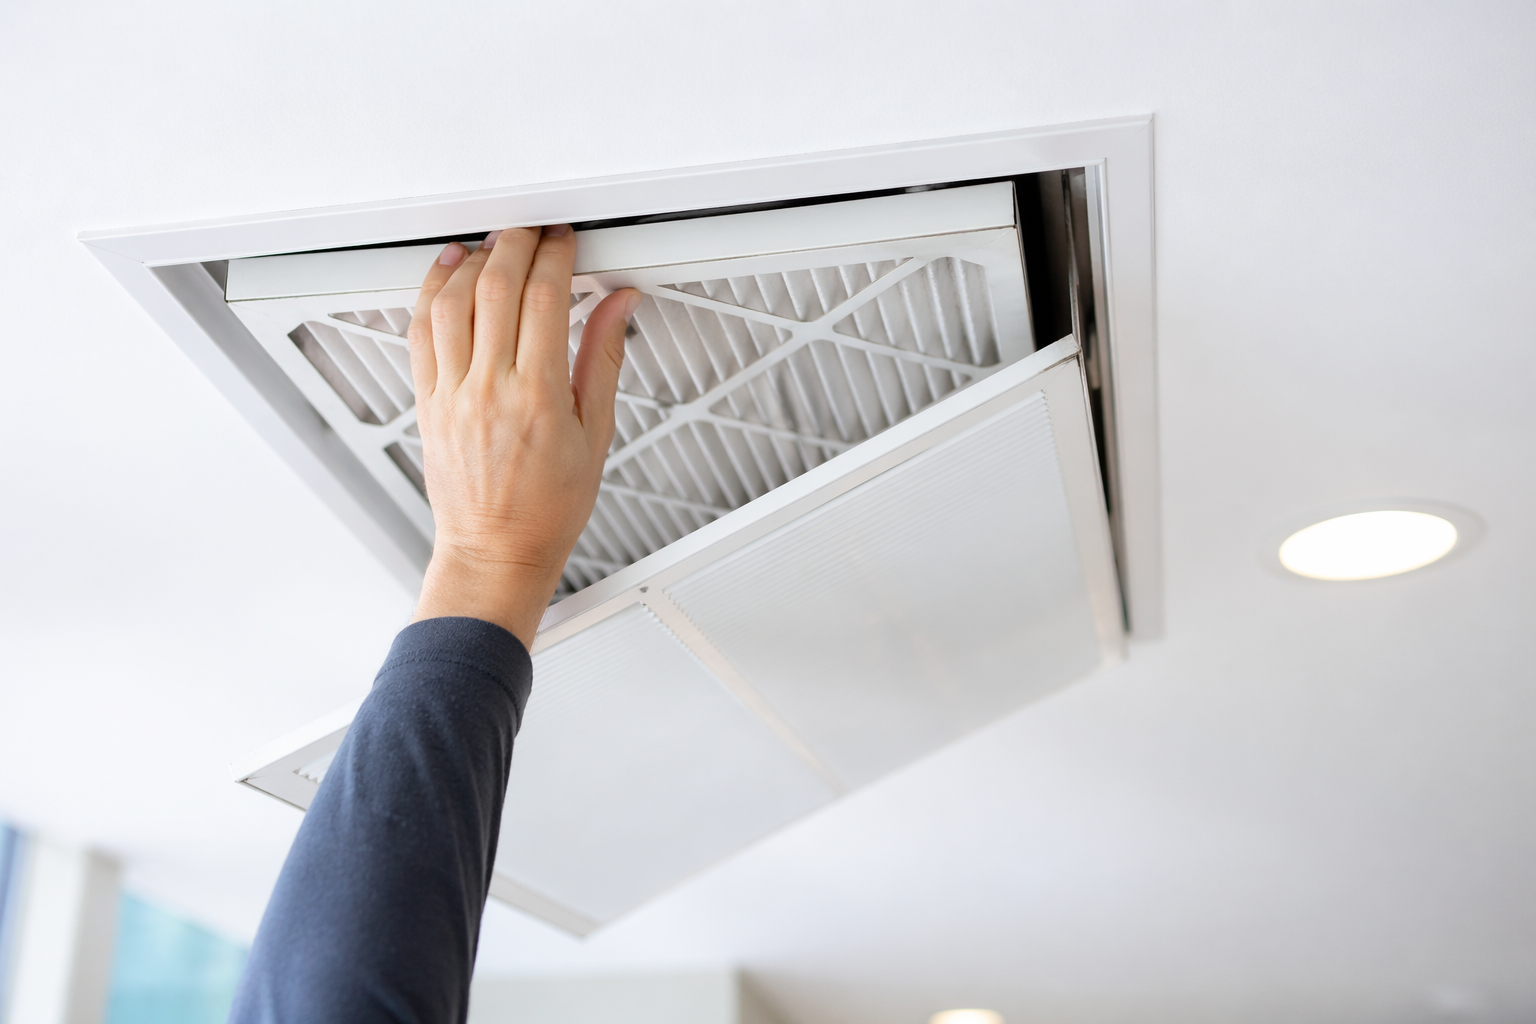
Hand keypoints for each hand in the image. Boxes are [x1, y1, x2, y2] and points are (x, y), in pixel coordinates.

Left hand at [406, 227, 639, 647]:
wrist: (496, 552)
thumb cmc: (547, 508)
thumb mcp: (596, 434)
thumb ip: (601, 359)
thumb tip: (617, 305)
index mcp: (538, 396)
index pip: (545, 297)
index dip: (556, 255)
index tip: (565, 240)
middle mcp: (489, 388)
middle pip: (496, 286)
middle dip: (516, 243)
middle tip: (533, 230)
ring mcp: (452, 393)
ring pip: (452, 301)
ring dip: (473, 261)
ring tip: (493, 246)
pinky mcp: (426, 401)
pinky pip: (420, 331)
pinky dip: (431, 292)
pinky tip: (447, 273)